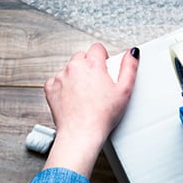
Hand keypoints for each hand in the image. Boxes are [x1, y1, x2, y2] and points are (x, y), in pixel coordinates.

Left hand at [43, 43, 138, 177]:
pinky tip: (73, 98)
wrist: (81, 133)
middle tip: (96, 85)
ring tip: (85, 94)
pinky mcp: (50, 88)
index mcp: (92, 64)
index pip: (97, 48)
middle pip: (82, 57)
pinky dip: (64, 87)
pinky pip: (57, 80)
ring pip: (69, 68)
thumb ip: (129, 67)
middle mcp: (74, 67)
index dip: (103, 59)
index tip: (104, 71)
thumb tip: (132, 53)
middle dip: (89, 67)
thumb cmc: (102, 116)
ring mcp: (60, 77)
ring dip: (76, 76)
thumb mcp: (124, 90)